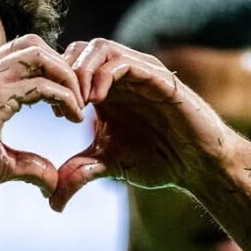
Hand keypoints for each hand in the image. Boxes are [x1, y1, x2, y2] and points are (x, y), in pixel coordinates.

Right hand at [0, 34, 84, 201]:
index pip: (22, 55)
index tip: (64, 105)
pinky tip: (71, 116)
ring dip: (67, 78)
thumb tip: (51, 180)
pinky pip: (39, 85)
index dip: (50, 73)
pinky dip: (63, 96)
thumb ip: (27, 166)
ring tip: (78, 106)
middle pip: (34, 45)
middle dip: (63, 68)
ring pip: (40, 55)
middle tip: (78, 100)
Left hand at [50, 39, 250, 210]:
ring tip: (78, 105)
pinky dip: (103, 76)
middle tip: (63, 108)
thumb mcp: (109, 166)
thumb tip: (53, 203)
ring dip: (81, 72)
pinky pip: (124, 62)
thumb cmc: (158, 160)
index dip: (56, 84)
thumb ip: (80, 174)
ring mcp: (139, 72)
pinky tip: (96, 102)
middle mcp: (120, 76)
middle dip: (64, 75)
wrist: (197, 164)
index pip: (68, 65)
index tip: (54, 114)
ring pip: (98, 48)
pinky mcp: (157, 77)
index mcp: (105, 90)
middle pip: (78, 49)